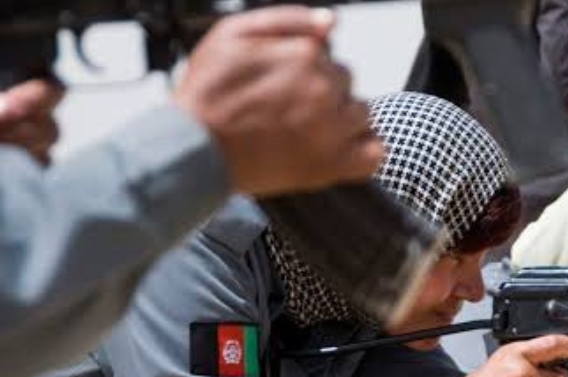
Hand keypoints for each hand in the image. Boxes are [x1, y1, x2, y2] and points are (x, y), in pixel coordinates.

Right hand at [174, 7, 382, 196]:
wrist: (194, 149)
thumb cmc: (207, 93)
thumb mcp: (232, 33)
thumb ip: (288, 20)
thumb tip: (331, 22)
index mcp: (306, 55)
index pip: (327, 53)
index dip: (304, 66)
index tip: (282, 82)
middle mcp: (326, 89)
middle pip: (344, 82)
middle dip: (322, 91)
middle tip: (287, 109)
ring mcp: (333, 129)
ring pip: (361, 114)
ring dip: (341, 120)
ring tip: (304, 130)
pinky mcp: (333, 165)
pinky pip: (374, 154)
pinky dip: (364, 151)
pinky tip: (340, 150)